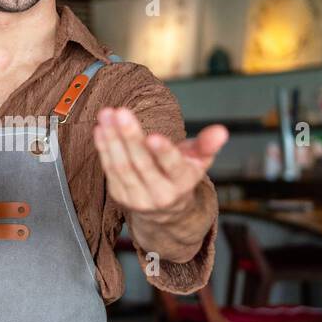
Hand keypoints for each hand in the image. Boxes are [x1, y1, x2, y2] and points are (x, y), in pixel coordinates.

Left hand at [92, 107, 228, 216]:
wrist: (165, 210)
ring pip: (122, 167)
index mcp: (182, 183)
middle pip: (142, 164)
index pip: (172, 167)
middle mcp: (159, 194)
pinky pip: (110, 169)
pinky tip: (100, 128)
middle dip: (130, 137)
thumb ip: (207, 145)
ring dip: (112, 139)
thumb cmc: (182, 175)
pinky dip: (103, 148)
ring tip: (106, 114)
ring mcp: (137, 197)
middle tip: (120, 112)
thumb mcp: (199, 161)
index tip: (153, 136)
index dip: (163, 153)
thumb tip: (222, 131)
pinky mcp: (120, 195)